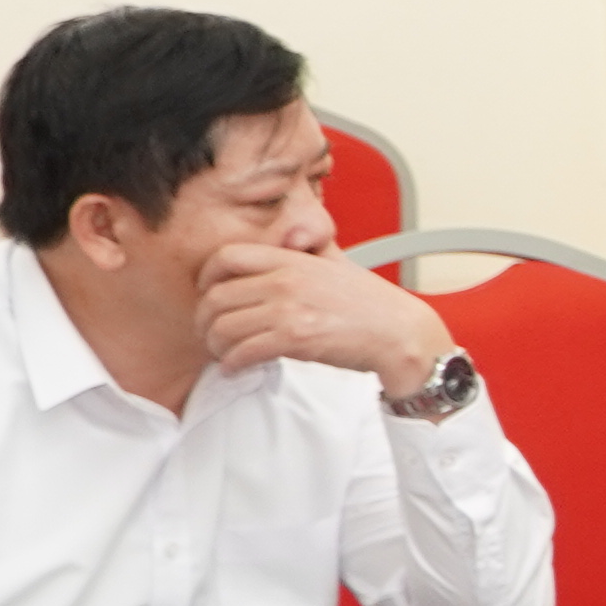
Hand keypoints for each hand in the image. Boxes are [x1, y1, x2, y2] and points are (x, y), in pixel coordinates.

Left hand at [199, 243, 452, 400]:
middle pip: (216, 297)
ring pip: (223, 327)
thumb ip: (312, 249)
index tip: (209, 295)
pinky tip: (236, 368)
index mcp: (292, 260)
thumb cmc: (371, 304)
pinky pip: (242, 352)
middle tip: (211, 334)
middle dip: (205, 320)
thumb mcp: (339, 263)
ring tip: (224, 354)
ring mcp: (289, 310)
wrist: (400, 333)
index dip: (206, 277)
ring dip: (215, 346)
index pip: (225, 257)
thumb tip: (295, 238)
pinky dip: (232, 364)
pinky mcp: (295, 339)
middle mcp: (285, 281)